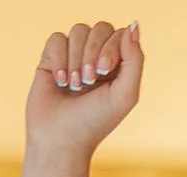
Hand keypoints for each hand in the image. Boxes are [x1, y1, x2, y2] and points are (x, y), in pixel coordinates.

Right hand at [27, 20, 143, 156]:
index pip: (120, 33)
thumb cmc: (95, 122)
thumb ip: (136, 59)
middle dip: (92, 53)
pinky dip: (59, 59)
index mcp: (118, 64)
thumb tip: (133, 25)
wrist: (60, 140)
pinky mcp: (51, 59)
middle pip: (99, 28)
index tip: (103, 71)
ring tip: (73, 86)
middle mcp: (96, 57)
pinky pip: (57, 39)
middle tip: (87, 81)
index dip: (111, 46)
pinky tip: (59, 81)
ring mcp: (73, 56)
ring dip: (76, 59)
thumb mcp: (126, 94)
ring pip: (78, 30)